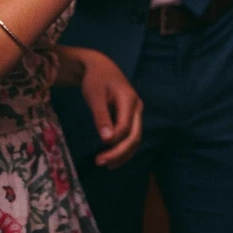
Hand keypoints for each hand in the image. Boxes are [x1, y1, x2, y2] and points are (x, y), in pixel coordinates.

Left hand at [77, 50, 143, 167]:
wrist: (100, 67)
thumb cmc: (96, 80)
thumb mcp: (95, 96)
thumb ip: (101, 117)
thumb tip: (107, 140)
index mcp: (129, 100)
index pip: (126, 127)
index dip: (114, 140)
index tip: (98, 153)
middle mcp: (137, 108)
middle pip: (135, 136)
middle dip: (120, 152)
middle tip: (100, 163)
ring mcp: (136, 113)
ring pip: (135, 138)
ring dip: (123, 154)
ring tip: (106, 165)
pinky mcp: (131, 117)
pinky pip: (131, 136)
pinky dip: (123, 149)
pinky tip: (112, 159)